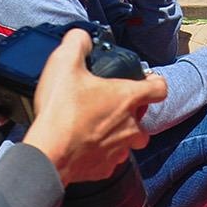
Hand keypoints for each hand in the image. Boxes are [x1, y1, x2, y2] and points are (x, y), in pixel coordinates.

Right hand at [23, 29, 164, 184]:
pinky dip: (101, 154)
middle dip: (131, 114)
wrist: (47, 154)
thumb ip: (77, 43)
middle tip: (109, 107)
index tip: (145, 82)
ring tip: (95, 128)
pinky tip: (83, 146)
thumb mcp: (64, 63)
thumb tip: (81, 37)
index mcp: (127, 98)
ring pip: (129, 143)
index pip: (159, 88)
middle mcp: (130, 126)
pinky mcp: (106, 169)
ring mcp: (120, 150)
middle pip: (143, 119)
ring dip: (118, 135)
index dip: (154, 83)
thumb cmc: (60, 111)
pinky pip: (110, 160)